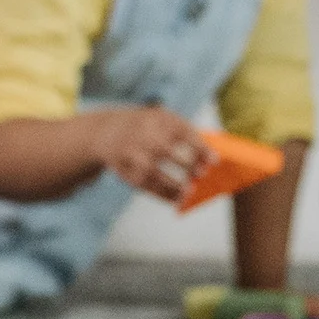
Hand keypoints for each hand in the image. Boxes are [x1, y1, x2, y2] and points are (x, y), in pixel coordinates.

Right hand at [88, 107, 215, 203]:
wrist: (105, 131)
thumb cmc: (144, 127)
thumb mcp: (160, 120)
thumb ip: (183, 134)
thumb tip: (208, 158)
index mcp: (156, 119)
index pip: (181, 132)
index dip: (199, 147)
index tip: (214, 161)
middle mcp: (141, 134)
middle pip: (165, 150)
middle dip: (185, 164)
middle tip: (201, 174)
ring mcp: (130, 152)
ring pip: (151, 171)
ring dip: (172, 183)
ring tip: (189, 192)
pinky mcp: (123, 169)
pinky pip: (143, 184)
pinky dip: (161, 194)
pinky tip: (175, 199)